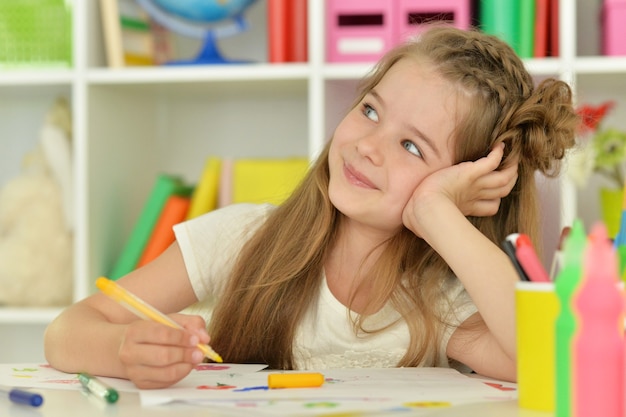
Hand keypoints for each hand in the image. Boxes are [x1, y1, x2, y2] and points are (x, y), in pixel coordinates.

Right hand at [117, 314, 209, 388]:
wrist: (132, 346)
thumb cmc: (154, 331)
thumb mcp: (171, 320)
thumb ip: (191, 323)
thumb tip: (204, 338)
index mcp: (135, 331)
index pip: (162, 335)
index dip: (182, 338)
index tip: (196, 339)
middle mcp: (130, 352)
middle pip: (163, 356)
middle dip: (186, 354)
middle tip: (199, 352)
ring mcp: (133, 370)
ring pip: (166, 373)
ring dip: (186, 366)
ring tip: (194, 359)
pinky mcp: (140, 384)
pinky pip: (166, 383)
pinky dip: (180, 375)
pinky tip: (185, 366)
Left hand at [403, 143, 517, 234]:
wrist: (424, 209)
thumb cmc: (420, 216)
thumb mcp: (425, 218)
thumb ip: (424, 218)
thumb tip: (409, 222)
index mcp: (466, 207)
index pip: (491, 206)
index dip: (494, 200)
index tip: (493, 194)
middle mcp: (475, 196)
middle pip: (503, 190)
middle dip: (508, 181)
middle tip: (509, 172)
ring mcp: (475, 185)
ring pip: (504, 178)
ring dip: (510, 168)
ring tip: (512, 159)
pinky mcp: (470, 173)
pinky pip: (491, 162)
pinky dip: (498, 154)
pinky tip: (500, 146)